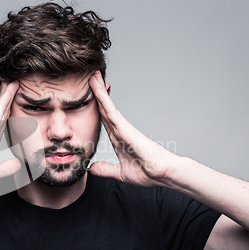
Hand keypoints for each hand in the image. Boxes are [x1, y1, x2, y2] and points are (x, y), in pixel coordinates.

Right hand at [0, 81, 21, 192]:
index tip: (14, 98)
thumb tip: (18, 164)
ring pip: (0, 110)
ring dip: (7, 95)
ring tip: (13, 82)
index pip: (3, 122)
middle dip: (8, 97)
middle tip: (14, 82)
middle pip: (2, 112)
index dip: (9, 109)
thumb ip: (5, 169)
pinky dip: (2, 104)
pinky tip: (8, 94)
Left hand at [88, 71, 178, 186]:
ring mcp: (122, 126)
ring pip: (106, 105)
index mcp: (117, 138)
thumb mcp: (120, 172)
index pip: (103, 118)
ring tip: (91, 75)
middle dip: (97, 92)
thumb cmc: (147, 172)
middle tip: (89, 77)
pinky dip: (102, 98)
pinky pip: (110, 110)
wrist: (161, 174)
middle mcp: (119, 129)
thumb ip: (106, 169)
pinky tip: (96, 88)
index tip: (87, 96)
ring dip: (98, 89)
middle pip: (104, 107)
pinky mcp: (124, 127)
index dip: (95, 107)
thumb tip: (91, 168)